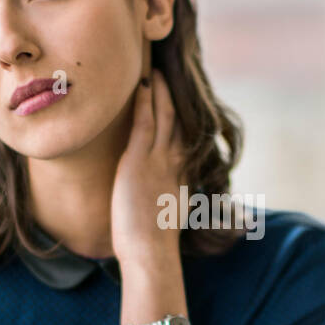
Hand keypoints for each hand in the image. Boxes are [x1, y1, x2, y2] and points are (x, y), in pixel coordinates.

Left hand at [111, 69, 184, 266]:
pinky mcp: (140, 162)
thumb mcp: (162, 220)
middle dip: (174, 98)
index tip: (180, 102)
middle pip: (178, 122)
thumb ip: (161, 205)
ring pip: (164, 117)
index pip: (184, 140)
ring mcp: (159, 161)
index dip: (183, 118)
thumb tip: (156, 205)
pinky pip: (145, 123)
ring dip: (160, 92)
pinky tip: (142, 85)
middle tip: (169, 75)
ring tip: (155, 71)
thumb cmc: (153, 246)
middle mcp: (174, 165)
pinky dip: (145, 102)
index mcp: (181, 177)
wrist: (151, 254)